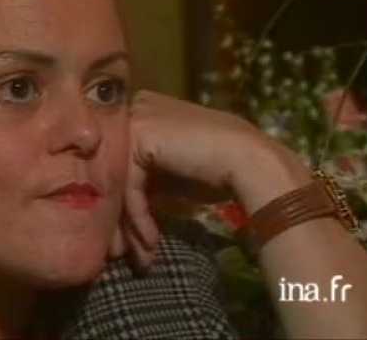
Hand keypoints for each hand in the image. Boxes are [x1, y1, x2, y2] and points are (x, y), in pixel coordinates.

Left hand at [108, 90, 309, 270]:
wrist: (250, 161)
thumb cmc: (219, 169)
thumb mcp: (171, 176)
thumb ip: (144, 182)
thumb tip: (122, 217)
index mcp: (144, 109)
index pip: (121, 161)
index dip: (124, 202)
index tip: (131, 239)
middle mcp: (136, 108)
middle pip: (116, 172)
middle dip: (121, 218)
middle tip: (124, 253)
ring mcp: (136, 119)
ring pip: (119, 182)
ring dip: (130, 226)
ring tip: (141, 257)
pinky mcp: (140, 136)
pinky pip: (130, 186)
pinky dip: (139, 217)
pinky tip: (151, 241)